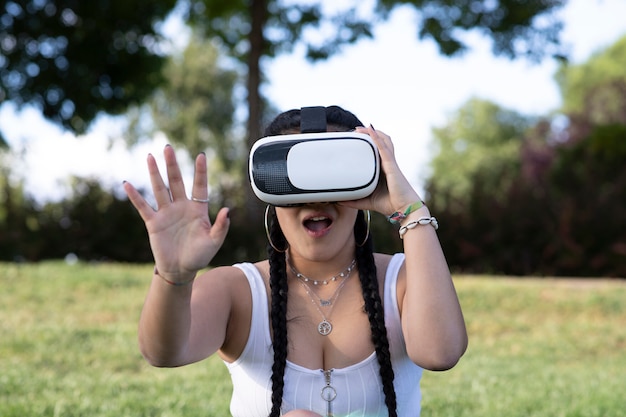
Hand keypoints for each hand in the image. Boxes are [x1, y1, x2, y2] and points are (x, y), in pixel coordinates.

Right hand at [123, 145, 229, 281]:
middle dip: (172, 164)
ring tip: (150, 156)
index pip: (199, 187)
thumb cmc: (199, 256)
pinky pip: (143, 206)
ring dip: (154, 173)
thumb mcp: (214, 242)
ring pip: (160, 189)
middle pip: (176, 181)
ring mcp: (166, 213)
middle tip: (168, 147)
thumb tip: (227, 210)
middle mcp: (181, 207)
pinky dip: (135, 196)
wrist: (181, 270)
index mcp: (197, 210)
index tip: (201, 155)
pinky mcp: (153, 223)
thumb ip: (221, 227)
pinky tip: (127, 184)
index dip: (200, 172)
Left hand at [342, 125, 420, 215]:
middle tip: (355, 131)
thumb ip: (354, 200)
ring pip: (383, 141)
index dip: (368, 142)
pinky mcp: (391, 165)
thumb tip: (339, 200)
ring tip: (360, 128)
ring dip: (372, 133)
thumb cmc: (390, 204)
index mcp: (383, 169)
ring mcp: (390, 162)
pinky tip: (370, 130)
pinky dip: (377, 138)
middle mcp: (387, 163)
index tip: (356, 139)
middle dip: (369, 134)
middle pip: (380, 142)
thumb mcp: (367, 201)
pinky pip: (384, 148)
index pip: (376, 151)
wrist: (404, 209)